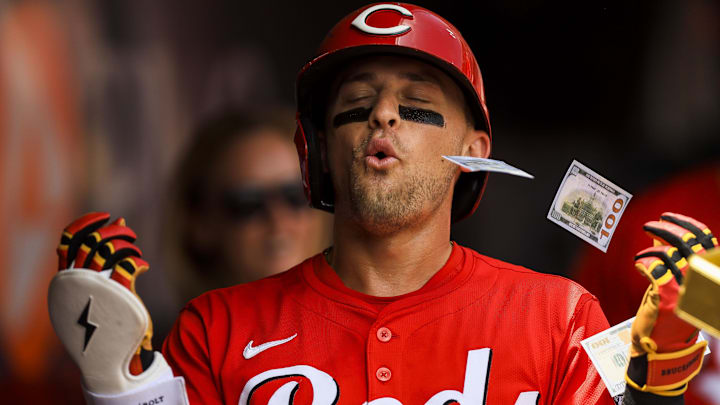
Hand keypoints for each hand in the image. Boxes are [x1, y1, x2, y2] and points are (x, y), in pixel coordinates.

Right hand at [49, 212, 168, 394]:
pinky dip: (138, 260)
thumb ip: (98, 258)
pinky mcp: (119, 294)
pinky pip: (129, 263)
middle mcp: (77, 282)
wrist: (107, 356)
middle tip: (127, 231)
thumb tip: (119, 220)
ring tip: (134, 245)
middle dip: (112, 229)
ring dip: (126, 240)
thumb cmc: (101, 320)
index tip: (104, 216)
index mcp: (64, 281)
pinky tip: (142, 266)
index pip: (68, 240)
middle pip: (92, 240)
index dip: (86, 222)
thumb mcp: (94, 288)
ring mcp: (96, 287)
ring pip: (109, 248)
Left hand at [626, 212, 717, 395]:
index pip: (705, 239)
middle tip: (648, 225)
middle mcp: (702, 281)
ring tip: (641, 255)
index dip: (686, 223)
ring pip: (669, 254)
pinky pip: (655, 270)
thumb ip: (669, 256)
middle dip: (666, 228)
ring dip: (650, 248)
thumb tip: (659, 232)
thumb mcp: (674, 281)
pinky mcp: (668, 299)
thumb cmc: (668, 312)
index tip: (667, 215)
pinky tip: (638, 265)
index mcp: (708, 275)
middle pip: (686, 242)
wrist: (663, 347)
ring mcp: (687, 290)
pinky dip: (643, 262)